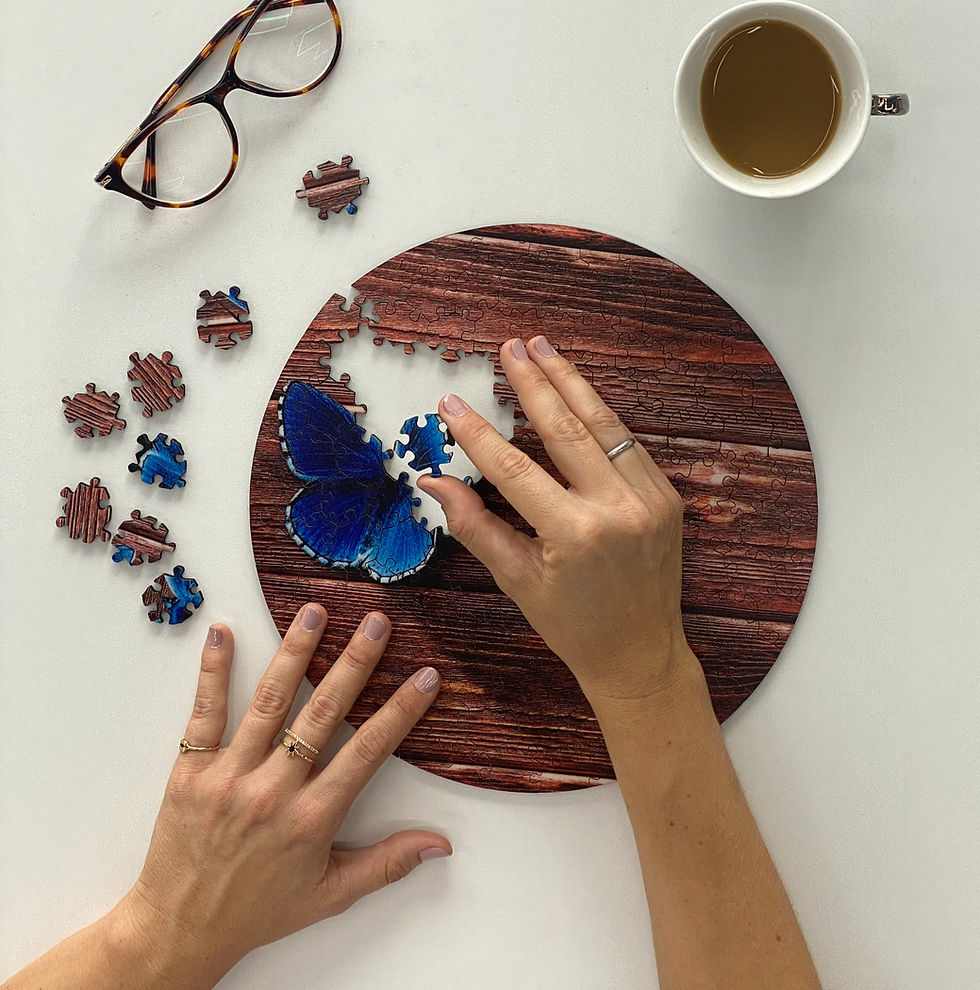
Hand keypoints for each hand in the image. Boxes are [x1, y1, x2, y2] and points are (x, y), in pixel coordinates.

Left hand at [112, 606, 450, 987]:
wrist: (181, 929)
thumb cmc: (260, 910)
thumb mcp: (331, 894)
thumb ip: (388, 864)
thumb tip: (441, 844)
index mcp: (313, 818)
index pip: (369, 750)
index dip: (401, 710)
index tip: (424, 676)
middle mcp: (274, 790)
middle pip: (323, 712)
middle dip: (355, 662)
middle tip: (376, 622)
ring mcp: (230, 776)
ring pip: (269, 701)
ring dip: (295, 651)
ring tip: (314, 611)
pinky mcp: (190, 771)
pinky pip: (204, 712)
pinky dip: (213, 670)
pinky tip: (222, 631)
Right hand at [419, 335, 695, 704]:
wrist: (640, 653)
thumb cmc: (572, 625)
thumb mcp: (517, 580)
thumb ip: (475, 526)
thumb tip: (434, 481)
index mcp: (575, 534)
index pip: (514, 468)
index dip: (477, 433)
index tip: (451, 403)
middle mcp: (618, 508)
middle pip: (566, 428)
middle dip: (534, 383)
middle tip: (509, 347)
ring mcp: (650, 499)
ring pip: (604, 425)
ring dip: (571, 383)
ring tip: (543, 348)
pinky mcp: (667, 496)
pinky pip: (628, 445)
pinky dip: (600, 416)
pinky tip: (577, 392)